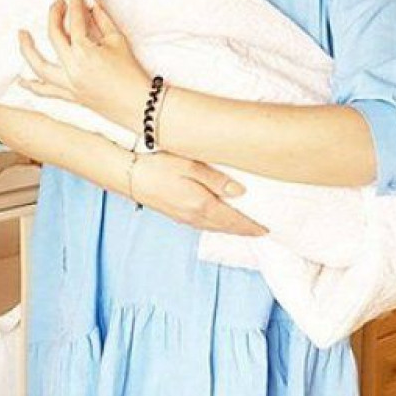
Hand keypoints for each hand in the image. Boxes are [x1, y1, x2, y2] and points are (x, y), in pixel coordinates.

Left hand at [17, 0, 149, 131]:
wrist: (139, 103)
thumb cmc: (132, 72)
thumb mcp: (118, 41)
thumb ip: (102, 19)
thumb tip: (92, 2)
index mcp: (85, 51)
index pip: (75, 19)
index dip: (74, 0)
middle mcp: (72, 67)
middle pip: (54, 35)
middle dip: (54, 15)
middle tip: (57, 3)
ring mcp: (68, 84)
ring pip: (39, 65)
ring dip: (27, 49)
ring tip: (21, 35)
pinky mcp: (70, 96)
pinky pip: (45, 91)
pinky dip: (32, 86)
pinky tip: (21, 81)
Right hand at [129, 151, 268, 237]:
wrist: (129, 176)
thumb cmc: (159, 165)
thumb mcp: (191, 166)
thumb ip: (217, 180)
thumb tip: (240, 193)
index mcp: (202, 205)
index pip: (234, 221)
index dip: (251, 226)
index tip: (267, 229)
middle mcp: (195, 217)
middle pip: (226, 227)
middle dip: (244, 230)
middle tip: (261, 230)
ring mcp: (184, 218)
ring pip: (215, 227)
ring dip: (231, 229)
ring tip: (244, 226)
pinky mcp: (177, 216)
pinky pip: (204, 225)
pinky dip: (218, 225)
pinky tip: (219, 220)